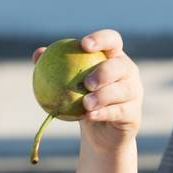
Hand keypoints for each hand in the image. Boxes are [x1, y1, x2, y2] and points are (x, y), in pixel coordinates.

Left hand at [34, 29, 142, 153]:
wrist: (99, 133)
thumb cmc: (80, 102)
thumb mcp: (67, 85)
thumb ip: (54, 68)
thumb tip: (38, 54)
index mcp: (113, 58)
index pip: (112, 40)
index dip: (101, 39)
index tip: (84, 45)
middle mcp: (128, 72)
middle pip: (120, 66)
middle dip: (105, 72)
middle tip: (86, 82)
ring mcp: (134, 93)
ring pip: (123, 91)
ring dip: (103, 96)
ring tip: (85, 103)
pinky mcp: (134, 114)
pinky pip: (119, 112)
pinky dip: (103, 114)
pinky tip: (89, 116)